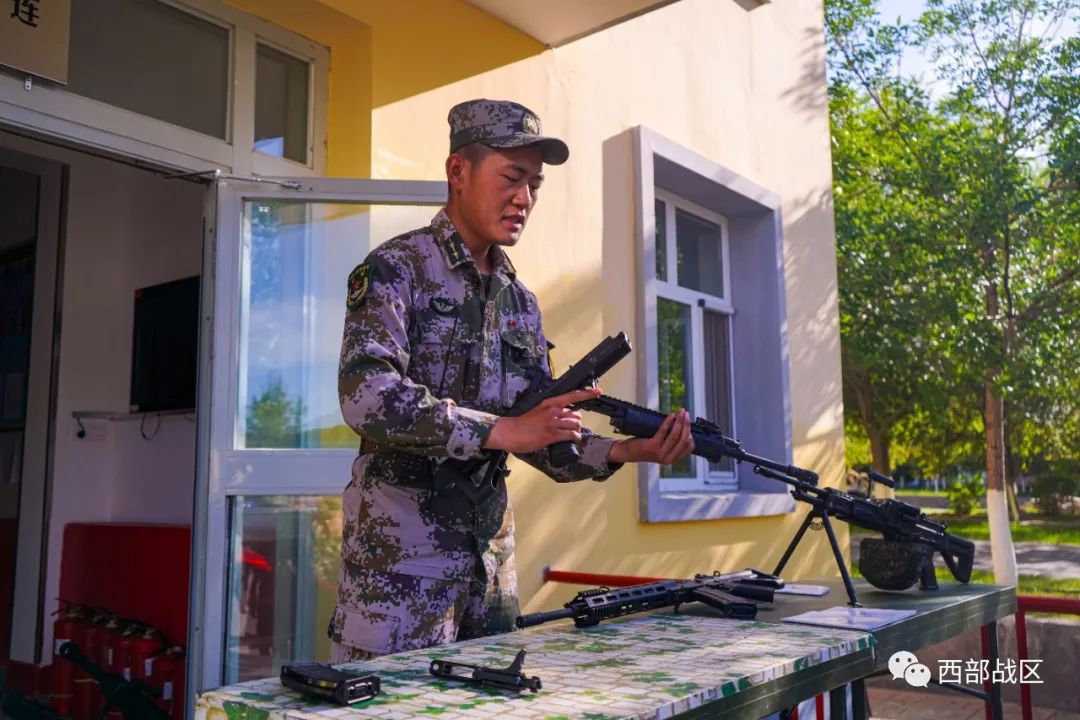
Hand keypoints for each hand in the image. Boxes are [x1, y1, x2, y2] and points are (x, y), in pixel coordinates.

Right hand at [484, 387, 602, 453]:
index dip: (587, 393)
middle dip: (577, 421)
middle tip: (572, 427)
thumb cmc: (523, 423)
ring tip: (571, 434)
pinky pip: (571, 435)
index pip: (572, 395)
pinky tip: (573, 439)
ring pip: (575, 424)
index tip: (598, 391)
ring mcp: (553, 423)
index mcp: (550, 403)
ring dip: (576, 430)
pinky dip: (575, 438)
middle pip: (576, 414)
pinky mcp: (552, 434)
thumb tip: (563, 415)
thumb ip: (551, 411)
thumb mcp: (538, 410)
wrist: (511, 432)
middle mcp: (553, 411)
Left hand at [608, 408, 694, 464]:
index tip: (688, 422)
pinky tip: (671, 415)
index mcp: (673, 459)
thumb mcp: (661, 448)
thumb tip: (682, 425)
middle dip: (686, 424)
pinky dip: (669, 422)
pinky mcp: (652, 447)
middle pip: (684, 440)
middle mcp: (668, 459)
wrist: (627, 453)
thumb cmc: (644, 448)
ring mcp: (660, 454)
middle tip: (686, 413)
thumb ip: (671, 443)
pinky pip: (664, 431)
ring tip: (680, 411)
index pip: (689, 447)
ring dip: (679, 421)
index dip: (691, 433)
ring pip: (675, 435)